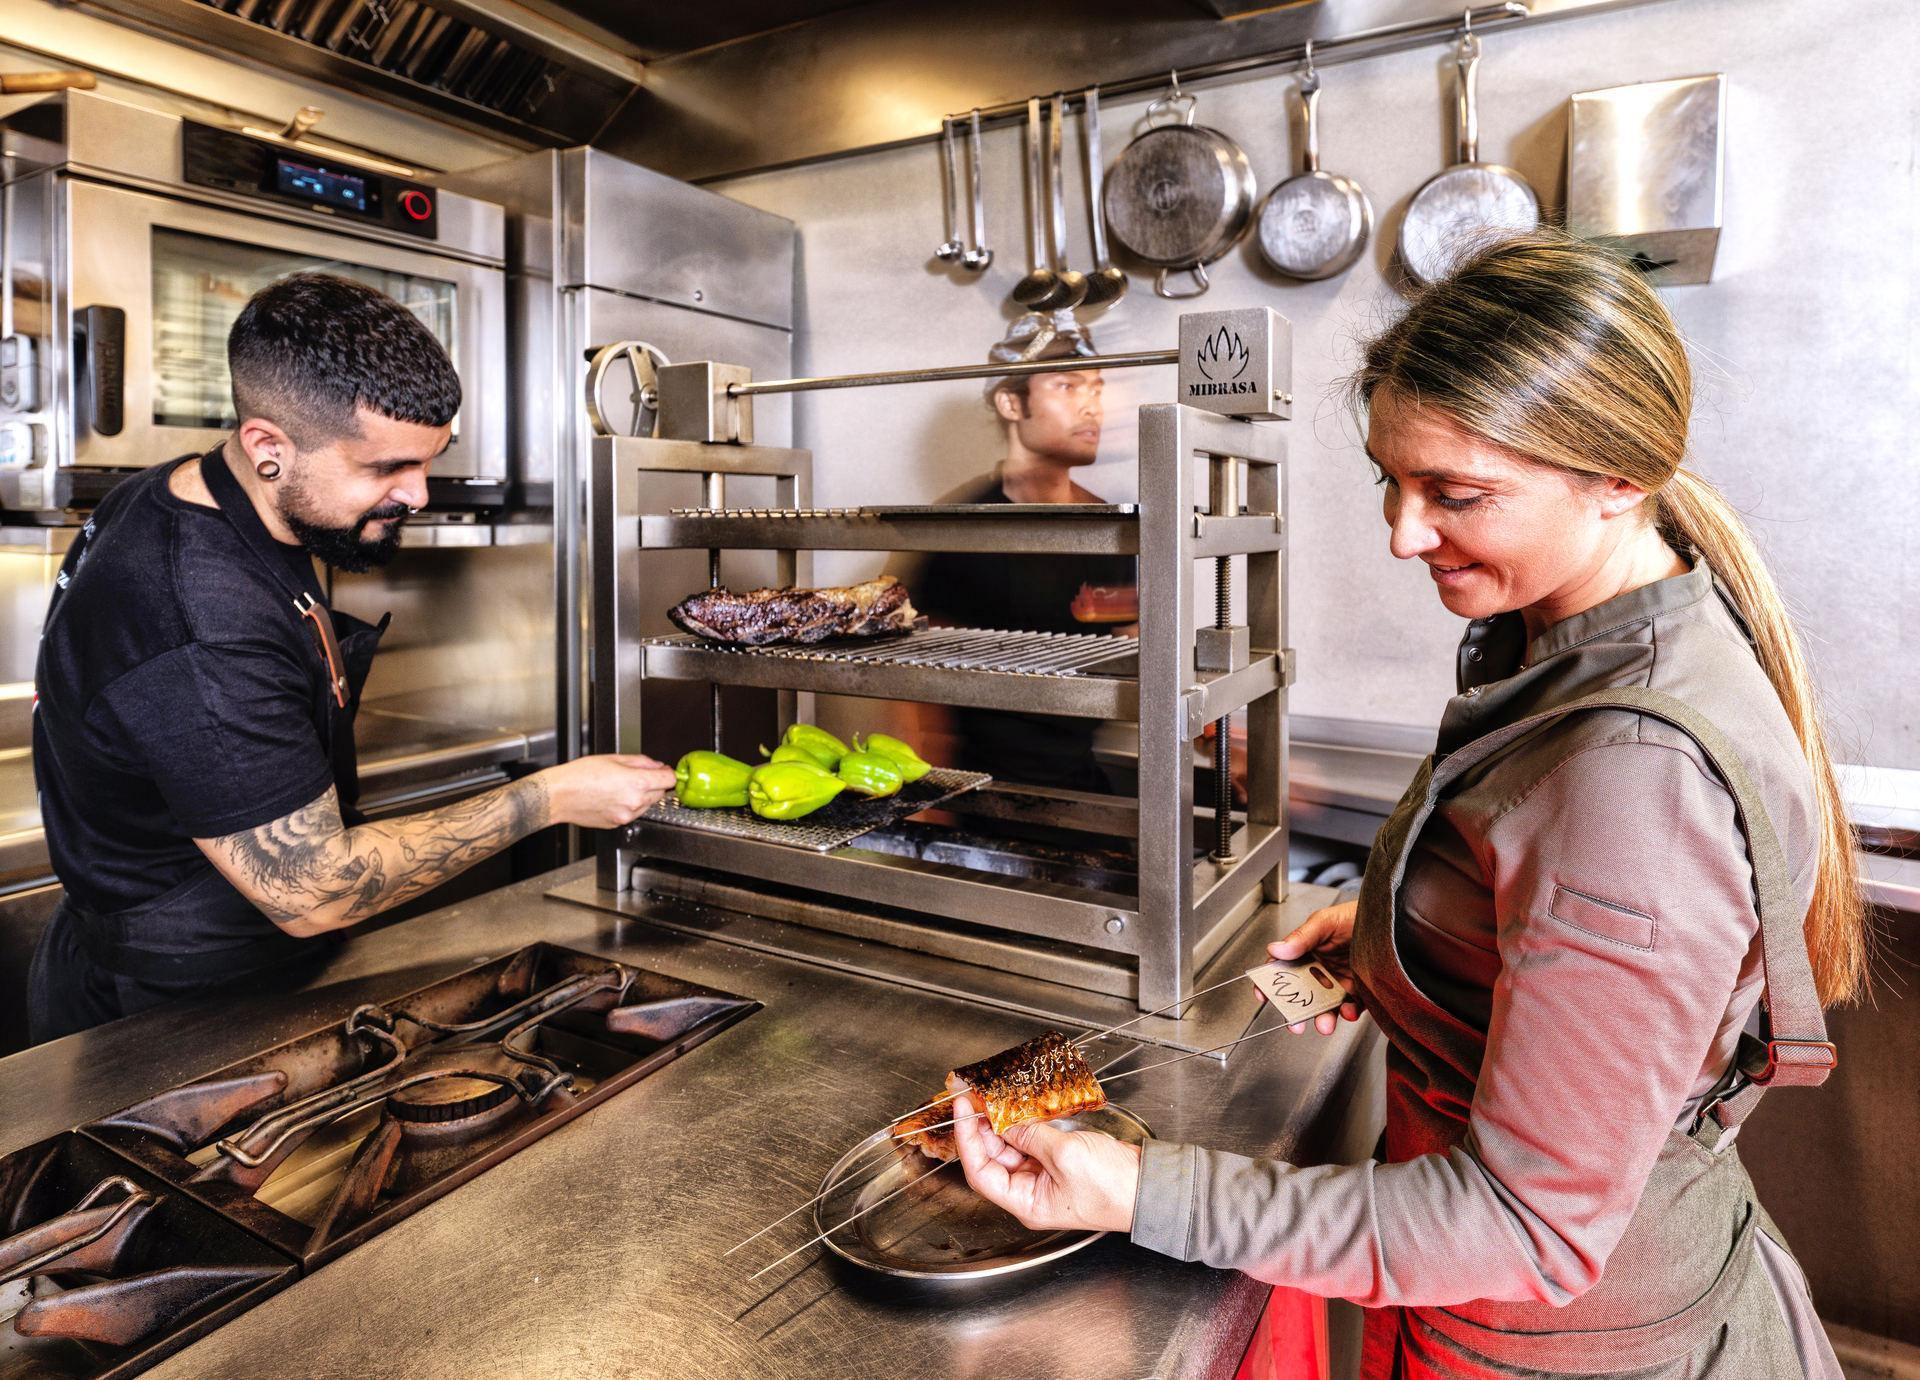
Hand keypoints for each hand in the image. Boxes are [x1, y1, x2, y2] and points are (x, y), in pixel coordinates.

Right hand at [540, 754, 675, 828]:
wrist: (559, 795)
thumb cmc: (580, 775)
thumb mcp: (614, 759)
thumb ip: (640, 761)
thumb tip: (656, 765)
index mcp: (637, 782)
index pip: (669, 779)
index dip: (668, 773)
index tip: (665, 770)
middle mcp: (635, 801)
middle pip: (661, 793)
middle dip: (655, 783)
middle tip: (638, 775)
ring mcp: (627, 815)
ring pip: (648, 804)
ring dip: (643, 796)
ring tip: (621, 786)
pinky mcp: (618, 823)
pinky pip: (633, 814)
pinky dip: (630, 806)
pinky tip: (614, 797)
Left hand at [952, 1091, 1139, 1233]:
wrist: (1149, 1187)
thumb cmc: (1113, 1188)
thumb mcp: (1065, 1155)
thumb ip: (1030, 1135)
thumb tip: (1006, 1121)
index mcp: (1026, 1203)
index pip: (980, 1171)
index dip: (967, 1139)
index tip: (962, 1110)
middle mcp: (1030, 1193)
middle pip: (992, 1157)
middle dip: (981, 1127)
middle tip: (974, 1097)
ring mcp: (1044, 1178)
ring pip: (1010, 1147)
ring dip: (1002, 1123)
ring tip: (994, 1098)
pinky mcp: (1059, 1163)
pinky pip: (1031, 1142)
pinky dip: (1023, 1124)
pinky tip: (1019, 1107)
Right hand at [1265, 899, 1363, 1035]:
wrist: (1390, 921)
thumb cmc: (1356, 915)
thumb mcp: (1325, 922)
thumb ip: (1301, 937)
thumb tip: (1276, 948)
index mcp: (1306, 952)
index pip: (1283, 969)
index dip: (1270, 983)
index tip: (1263, 994)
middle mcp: (1320, 970)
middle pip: (1302, 995)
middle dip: (1296, 1013)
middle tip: (1294, 1023)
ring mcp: (1339, 982)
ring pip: (1326, 1006)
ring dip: (1323, 1018)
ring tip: (1324, 1023)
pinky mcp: (1360, 992)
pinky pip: (1351, 1007)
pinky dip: (1349, 1013)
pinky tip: (1348, 1010)